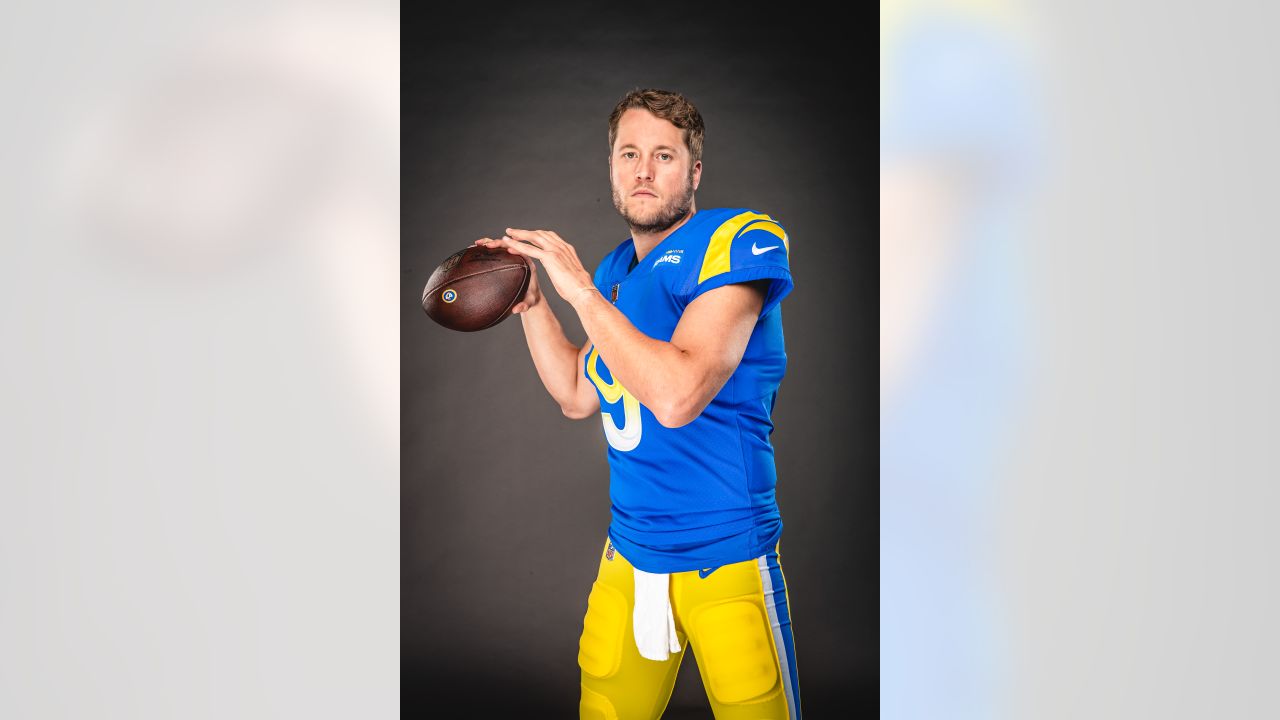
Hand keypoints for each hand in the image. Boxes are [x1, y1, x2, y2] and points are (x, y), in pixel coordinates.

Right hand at [472, 237, 541, 312]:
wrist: (533, 297)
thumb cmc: (531, 298)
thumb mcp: (529, 302)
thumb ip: (524, 305)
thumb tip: (516, 310)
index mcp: (528, 263)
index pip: (519, 249)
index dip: (507, 245)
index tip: (496, 246)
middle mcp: (521, 258)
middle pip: (509, 244)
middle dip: (496, 242)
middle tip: (484, 245)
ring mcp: (514, 258)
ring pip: (503, 245)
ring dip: (490, 242)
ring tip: (477, 243)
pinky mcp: (508, 260)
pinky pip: (499, 251)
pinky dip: (489, 248)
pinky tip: (478, 249)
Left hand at [476, 229, 595, 308]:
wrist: (583, 291)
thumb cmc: (579, 288)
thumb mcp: (571, 274)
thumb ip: (565, 268)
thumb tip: (563, 272)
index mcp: (567, 249)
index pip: (549, 237)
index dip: (536, 235)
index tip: (528, 235)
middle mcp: (561, 246)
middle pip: (540, 233)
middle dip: (525, 232)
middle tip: (513, 231)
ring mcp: (556, 250)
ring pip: (533, 237)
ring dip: (519, 235)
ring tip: (508, 234)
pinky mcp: (550, 257)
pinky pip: (529, 249)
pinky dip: (518, 245)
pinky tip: (509, 244)